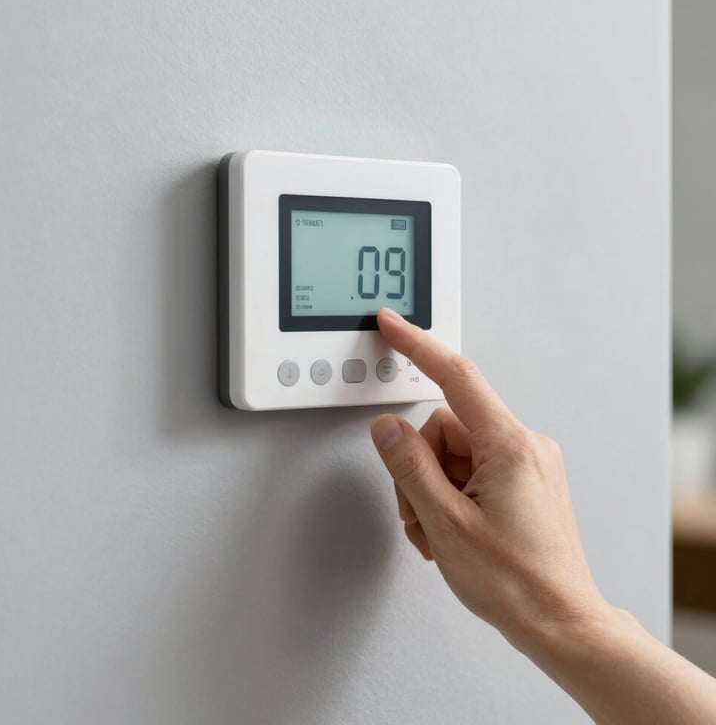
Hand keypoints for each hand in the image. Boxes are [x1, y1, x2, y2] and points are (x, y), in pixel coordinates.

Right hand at [370, 308, 607, 645]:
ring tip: (441, 531)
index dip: (417, 346)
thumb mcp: (446, 523)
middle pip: (444, 428)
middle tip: (421, 511)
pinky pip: (472, 469)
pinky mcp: (523, 481)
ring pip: (454, 453)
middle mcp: (523, 446)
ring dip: (433, 489)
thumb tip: (388, 429)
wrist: (560, 622)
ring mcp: (526, 464)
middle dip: (420, 468)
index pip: (455, 377)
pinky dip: (452, 494)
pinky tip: (454, 528)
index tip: (393, 325)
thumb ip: (409, 467)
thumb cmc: (517, 582)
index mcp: (508, 446)